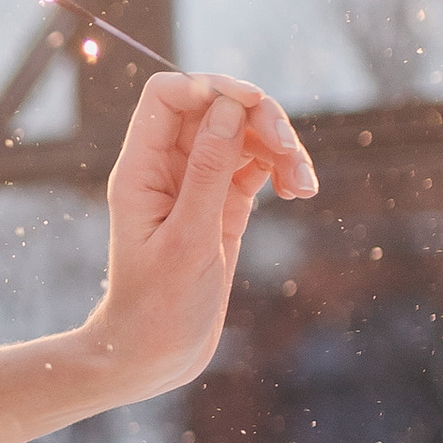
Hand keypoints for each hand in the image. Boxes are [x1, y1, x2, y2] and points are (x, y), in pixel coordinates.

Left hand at [90, 71, 316, 399]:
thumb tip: (227, 108)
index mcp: (141, 170)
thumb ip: (208, 171)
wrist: (156, 355)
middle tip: (288, 150)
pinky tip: (300, 191)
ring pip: (244, 133)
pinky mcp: (224, 203)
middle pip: (215, 107)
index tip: (250, 105)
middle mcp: (167, 168)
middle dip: (258, 117)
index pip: (167, 96)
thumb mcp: (188, 239)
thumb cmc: (159, 307)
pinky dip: (283, 169)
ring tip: (302, 184)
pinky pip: (257, 164)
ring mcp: (198, 183)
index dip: (208, 87)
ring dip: (280, 145)